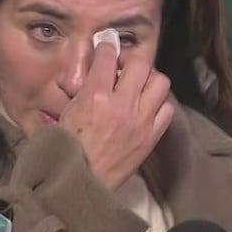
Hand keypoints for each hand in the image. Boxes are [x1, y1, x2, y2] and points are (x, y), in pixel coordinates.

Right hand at [57, 41, 174, 190]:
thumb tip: (85, 75)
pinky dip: (158, 104)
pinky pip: (166, 109)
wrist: (80, 183)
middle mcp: (122, 104)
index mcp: (95, 96)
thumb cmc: (65, 150)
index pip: (107, 55)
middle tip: (123, 66)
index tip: (106, 48)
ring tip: (138, 85)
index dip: (106, 47)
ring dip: (149, 79)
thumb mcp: (64, 115)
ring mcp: (141, 120)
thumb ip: (79, 91)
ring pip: (160, 82)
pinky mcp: (151, 136)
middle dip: (130, 59)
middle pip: (140, 64)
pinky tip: (146, 107)